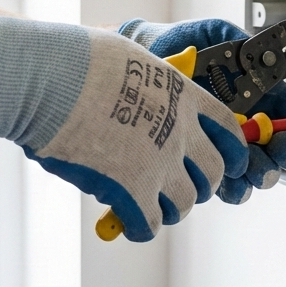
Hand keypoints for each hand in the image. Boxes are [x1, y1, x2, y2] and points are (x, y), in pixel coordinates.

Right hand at [0, 11, 247, 240]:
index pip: (228, 129)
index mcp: (183, 96)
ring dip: (172, 209)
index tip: (233, 162)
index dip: (234, 150)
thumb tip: (141, 86)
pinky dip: (142, 227)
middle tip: (187, 188)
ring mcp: (159, 163)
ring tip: (156, 207)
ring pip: (185, 203)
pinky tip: (131, 223)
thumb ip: (147, 81)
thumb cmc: (79, 60)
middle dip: (203, 184)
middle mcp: (180, 132)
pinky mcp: (131, 191)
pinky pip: (149, 224)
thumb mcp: (131, 59)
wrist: (50, 79)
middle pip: (214, 172)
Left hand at [119, 18, 285, 203]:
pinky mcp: (203, 159)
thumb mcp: (222, 35)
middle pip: (283, 151)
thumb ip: (250, 46)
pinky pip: (226, 184)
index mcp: (264, 95)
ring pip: (258, 173)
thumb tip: (279, 55)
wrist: (145, 58)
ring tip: (251, 167)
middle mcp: (251, 124)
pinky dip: (232, 187)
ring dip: (261, 174)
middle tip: (281, 151)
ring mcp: (228, 144)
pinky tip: (226, 178)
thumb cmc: (184, 44)